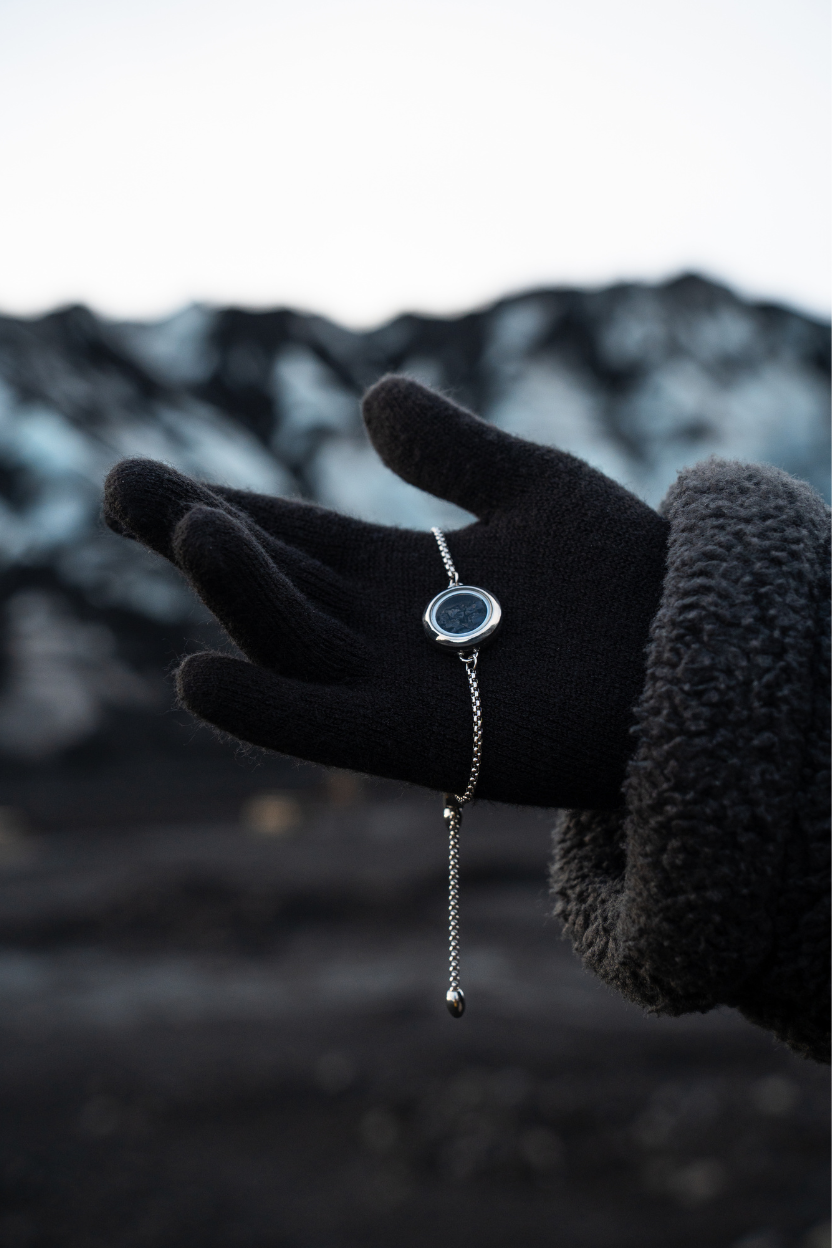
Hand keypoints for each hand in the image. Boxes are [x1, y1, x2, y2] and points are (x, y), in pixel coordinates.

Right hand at [103, 377, 667, 807]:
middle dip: (197, 536)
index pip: (287, 535)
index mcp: (398, 572)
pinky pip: (331, 729)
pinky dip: (268, 708)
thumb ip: (454, 448)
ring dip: (237, 594)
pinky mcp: (429, 746)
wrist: (700, 651)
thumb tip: (373, 395)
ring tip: (194, 527)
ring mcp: (399, 690)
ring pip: (293, 643)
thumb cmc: (627, 574)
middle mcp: (382, 633)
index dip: (214, 505)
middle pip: (270, 583)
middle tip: (125, 486)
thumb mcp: (535, 485)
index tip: (140, 477)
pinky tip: (199, 674)